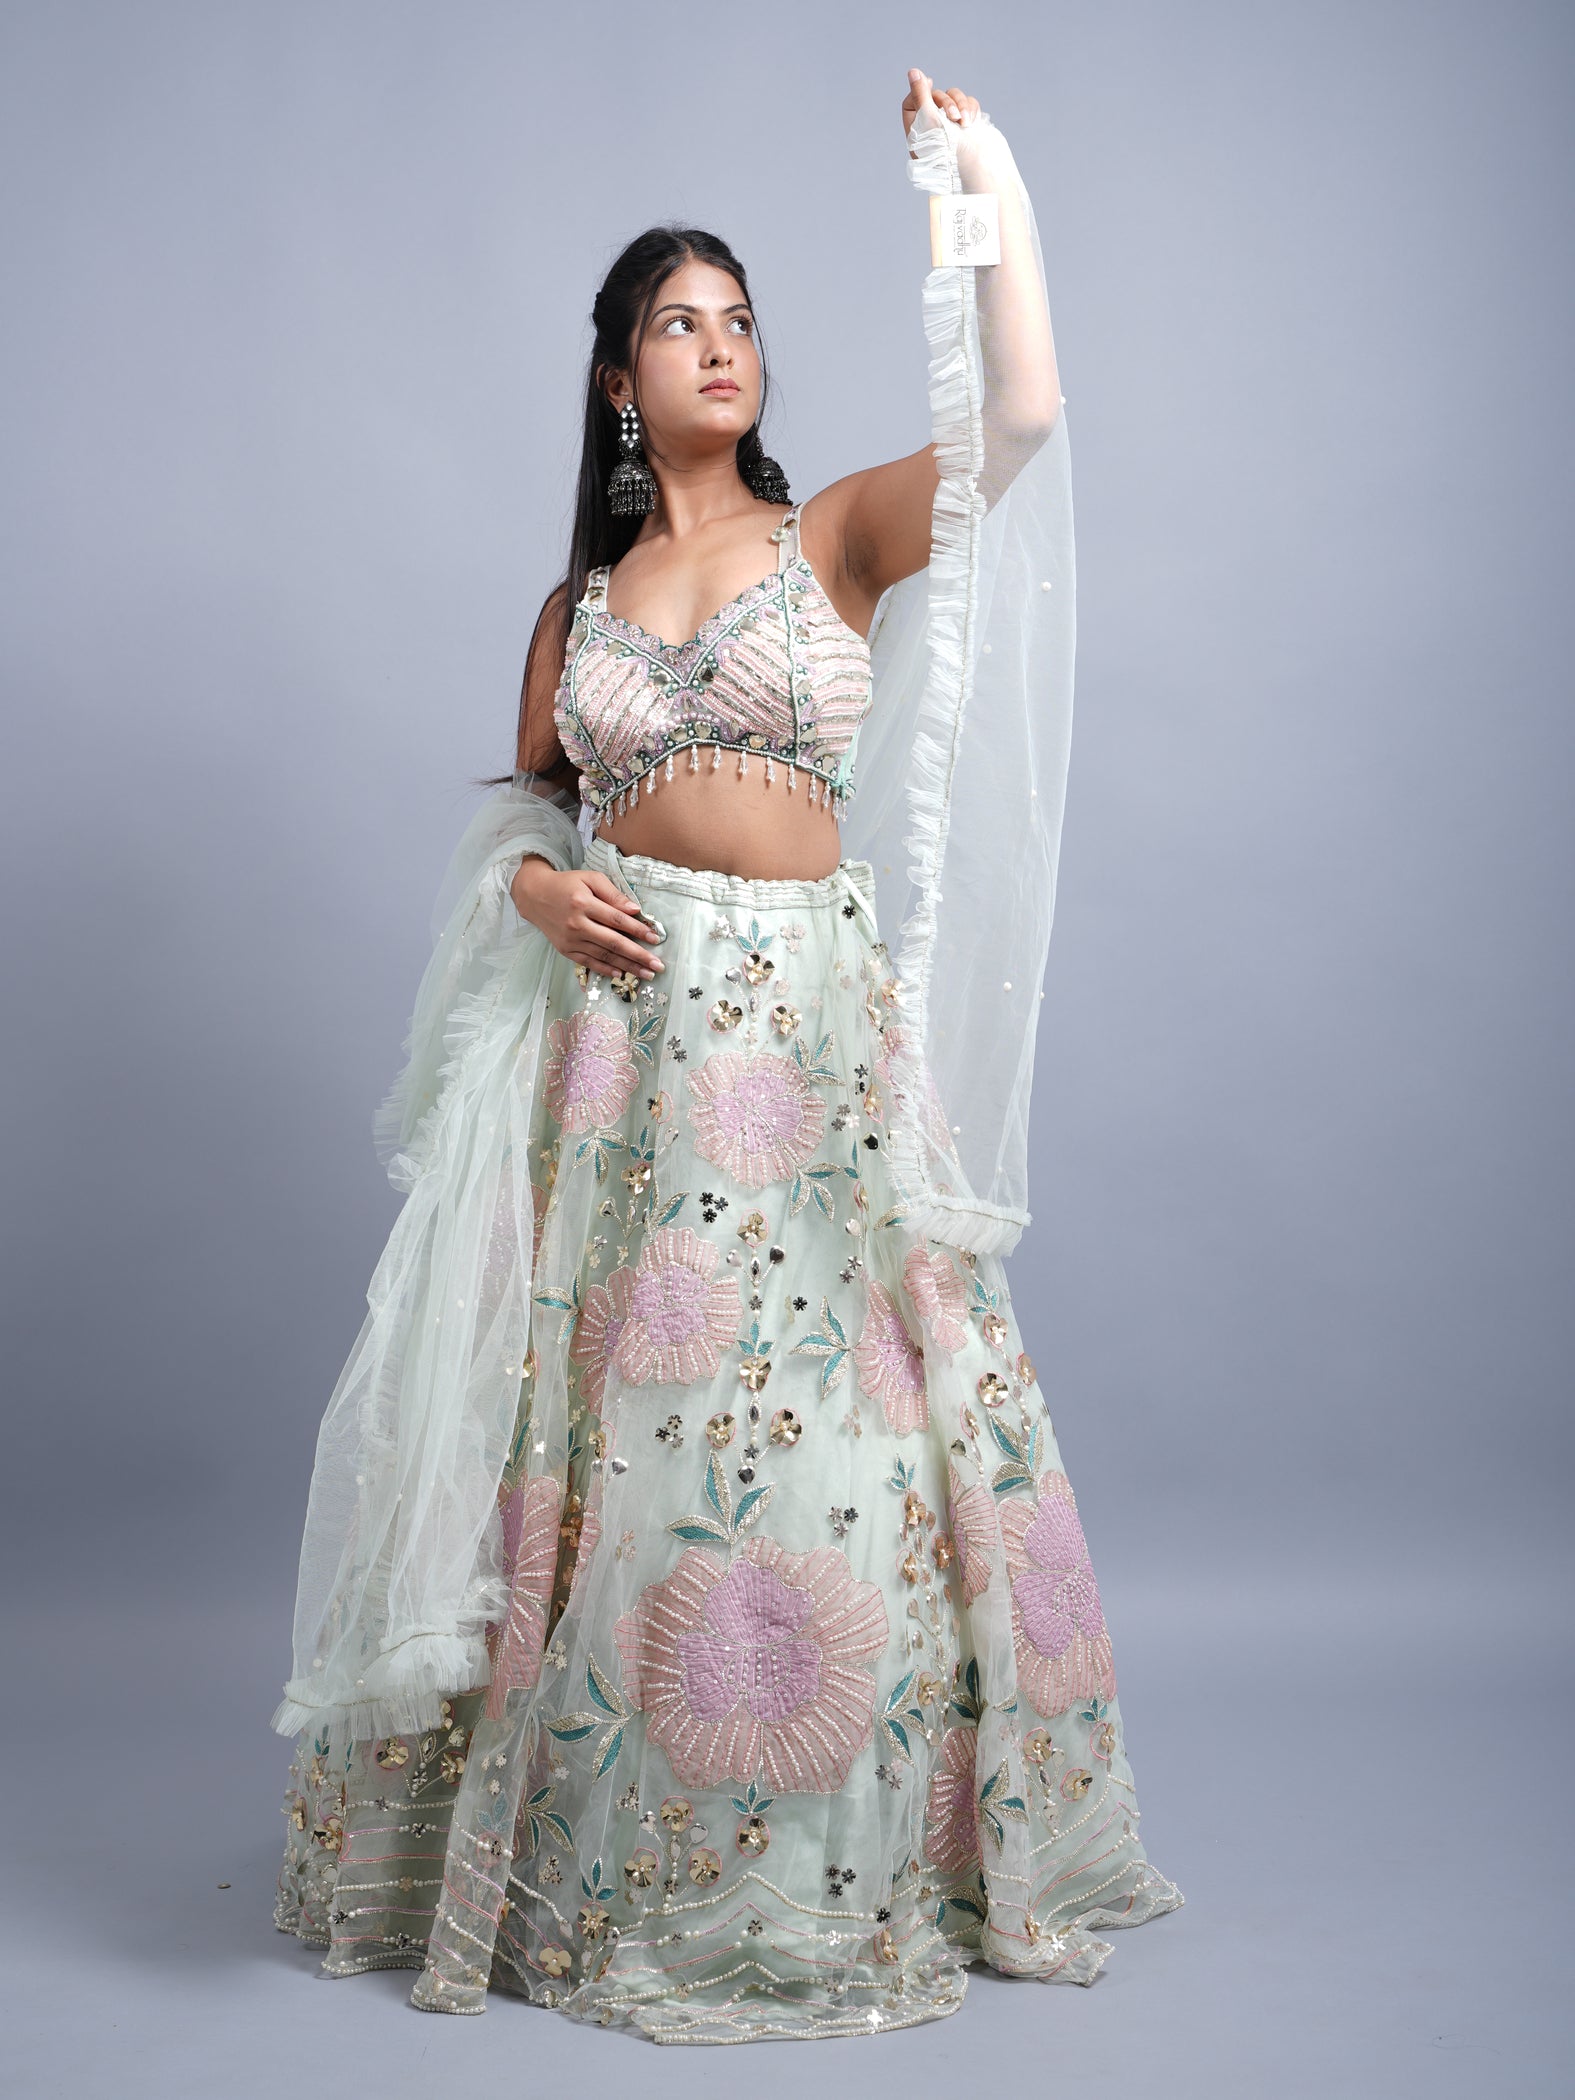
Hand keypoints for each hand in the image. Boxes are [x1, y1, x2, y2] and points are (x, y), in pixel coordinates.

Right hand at [509, 854, 664, 979]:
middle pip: (613, 943)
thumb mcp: (590, 878)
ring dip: (627, 967)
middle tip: (657, 966)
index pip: (616, 920)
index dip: (638, 930)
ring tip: (646, 974)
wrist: (534, 895)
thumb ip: (613, 894)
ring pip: (603, 956)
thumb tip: (634, 910)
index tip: (655, 939)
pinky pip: (589, 962)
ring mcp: (570, 940)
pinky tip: (621, 974)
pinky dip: (605, 970)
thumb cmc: (567, 884)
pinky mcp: (565, 950)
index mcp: (583, 903)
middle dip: (638, 956)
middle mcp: (576, 924)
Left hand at [902, 68, 980, 143]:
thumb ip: (920, 94)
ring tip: (964, 122)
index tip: (929, 82)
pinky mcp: (969, 123)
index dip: (918, 91)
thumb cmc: (948, 147)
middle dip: (944, 102)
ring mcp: (953, 126)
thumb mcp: (929, 118)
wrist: (976, 165)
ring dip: (960, 104)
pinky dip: (970, 109)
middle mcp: (934, 129)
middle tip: (952, 117)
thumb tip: (913, 71)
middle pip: (933, 98)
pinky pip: (968, 103)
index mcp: (917, 133)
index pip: (910, 104)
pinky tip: (971, 123)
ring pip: (953, 97)